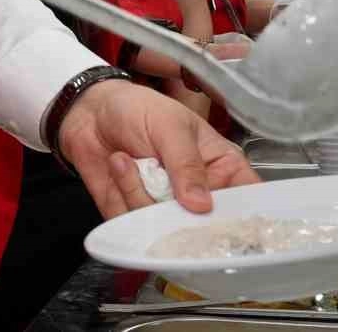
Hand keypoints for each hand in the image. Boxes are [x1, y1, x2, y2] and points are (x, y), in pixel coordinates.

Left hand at [57, 79, 258, 218]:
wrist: (90, 111)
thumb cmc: (138, 108)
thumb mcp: (169, 125)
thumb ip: (186, 163)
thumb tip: (202, 205)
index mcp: (220, 167)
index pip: (247, 200)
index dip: (243, 216)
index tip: (224, 218)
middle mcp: (197, 193)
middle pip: (207, 228)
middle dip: (182, 214)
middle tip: (164, 188)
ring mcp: (167, 208)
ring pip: (167, 228)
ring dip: (142, 192)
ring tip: (130, 158)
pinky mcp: (135, 218)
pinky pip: (135, 225)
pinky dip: (123, 194)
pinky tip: (119, 165)